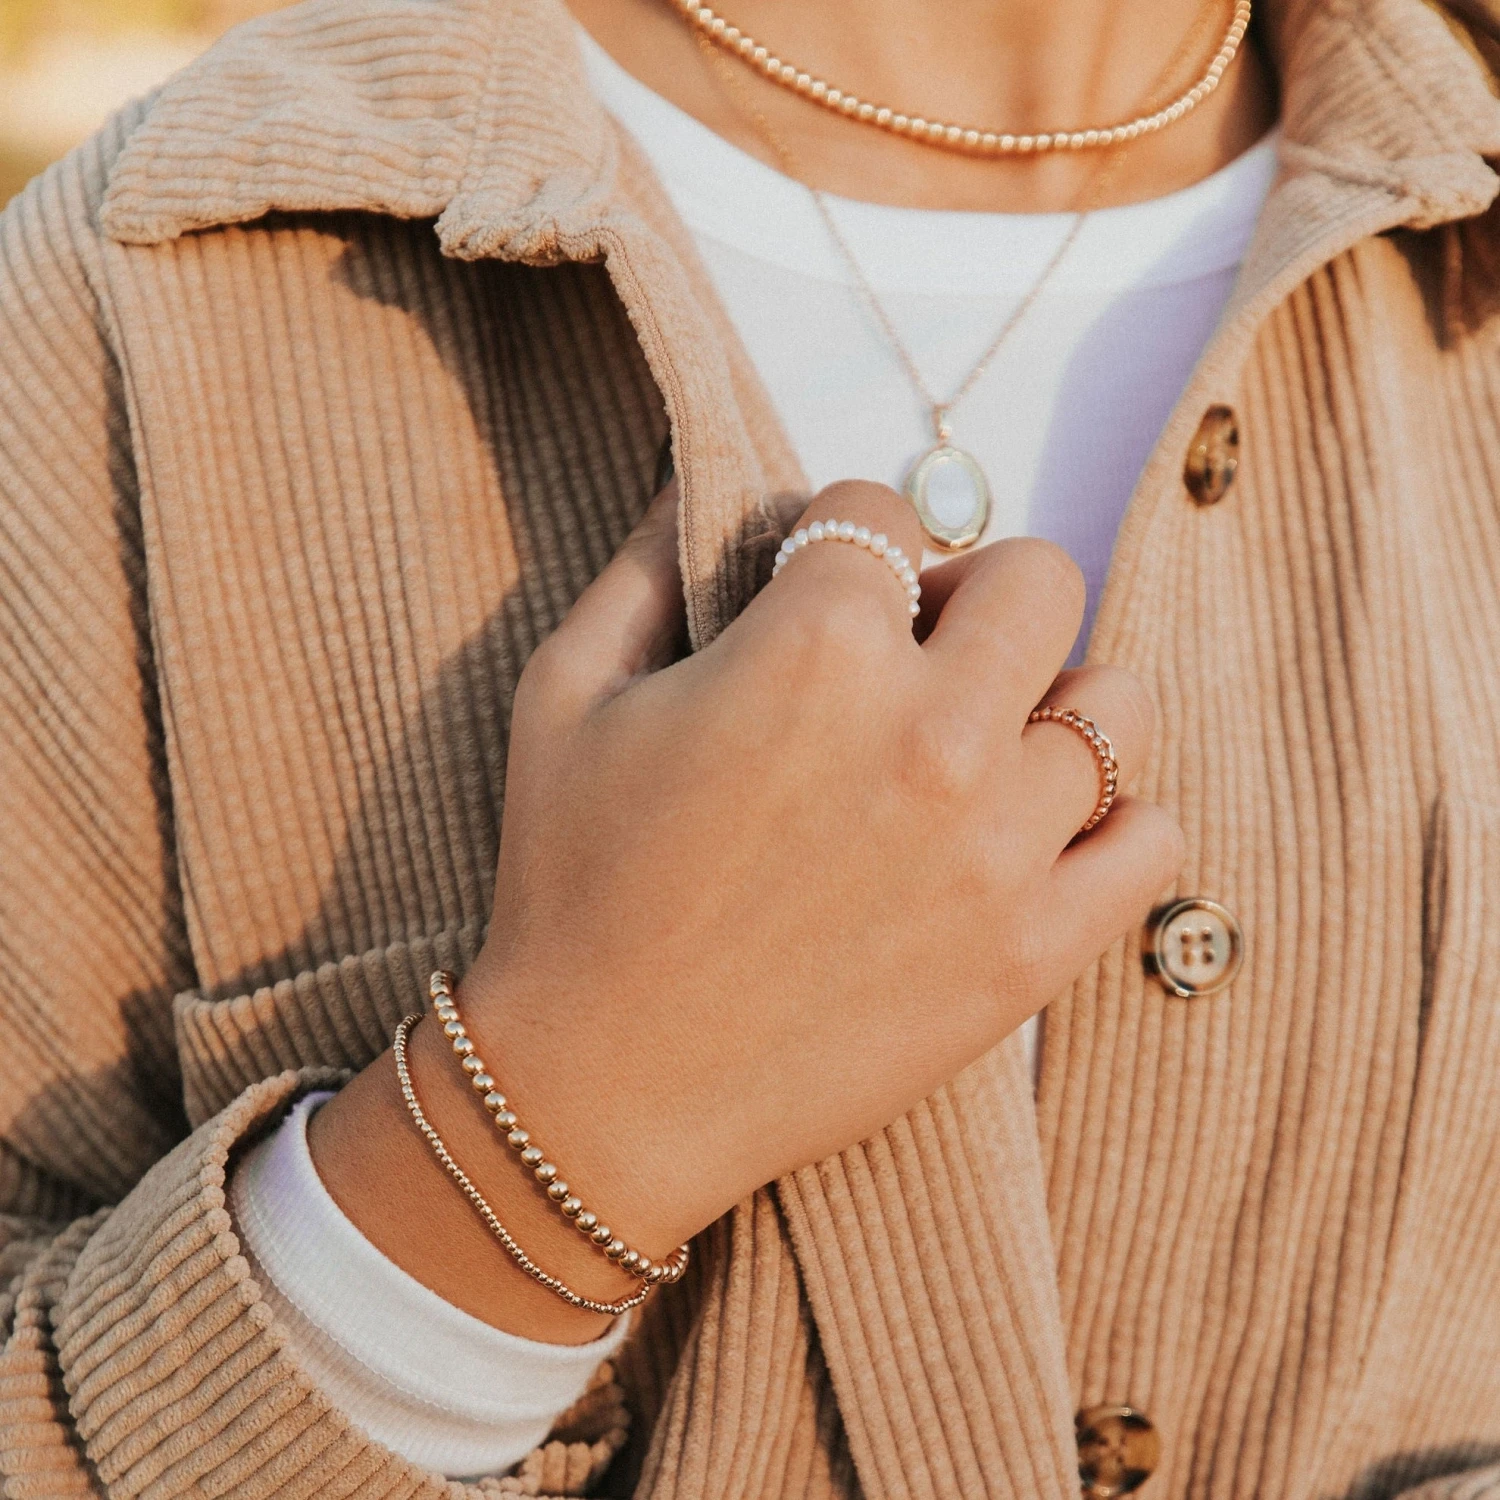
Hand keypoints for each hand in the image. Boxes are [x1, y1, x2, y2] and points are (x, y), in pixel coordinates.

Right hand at [313, 478, 1181, 1341]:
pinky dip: (1115, 821)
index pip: (882, 512)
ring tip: (985, 744)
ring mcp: (998, 846)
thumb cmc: (571, 886)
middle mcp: (930, 731)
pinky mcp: (1032, 951)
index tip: (818, 592)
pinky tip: (1037, 832)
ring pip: (1120, 701)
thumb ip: (644, 564)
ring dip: (1056, 699)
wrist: (601, 1090)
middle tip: (917, 651)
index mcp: (813, 650)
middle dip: (973, 591)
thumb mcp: (564, 694)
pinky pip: (1155, 839)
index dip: (841, 540)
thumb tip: (705, 479)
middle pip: (1038, 577)